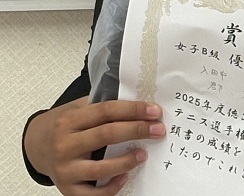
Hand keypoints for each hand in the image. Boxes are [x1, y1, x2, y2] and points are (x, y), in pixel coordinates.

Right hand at [23, 98, 163, 194]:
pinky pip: (92, 194)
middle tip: (158, 130)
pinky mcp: (67, 188)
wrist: (36, 146)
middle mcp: (65, 144)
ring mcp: (65, 169)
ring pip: (100, 168)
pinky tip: (124, 177)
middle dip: (137, 130)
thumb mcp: (77, 109)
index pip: (106, 111)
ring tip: (143, 154)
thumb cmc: (65, 125)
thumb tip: (140, 106)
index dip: (133, 109)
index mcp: (69, 120)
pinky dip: (111, 188)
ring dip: (126, 162)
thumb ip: (102, 107)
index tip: (154, 111)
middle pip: (107, 135)